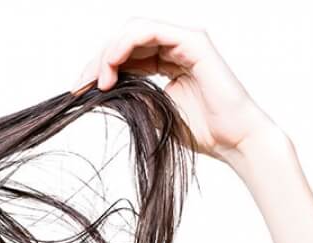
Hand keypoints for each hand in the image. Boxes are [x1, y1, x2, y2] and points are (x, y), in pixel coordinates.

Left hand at [69, 16, 282, 164]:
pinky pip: (150, 30)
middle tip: (80, 85)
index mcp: (167, 60)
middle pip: (124, 38)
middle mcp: (175, 46)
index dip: (98, 67)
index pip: (124, 53)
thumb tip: (99, 90)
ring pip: (133, 30)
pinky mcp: (194, 41)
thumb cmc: (203, 132)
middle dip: (98, 60)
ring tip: (99, 81)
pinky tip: (112, 67)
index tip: (78, 90)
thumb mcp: (154, 113)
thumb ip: (131, 96)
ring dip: (108, 53)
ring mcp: (185, 41)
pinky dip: (125, 45)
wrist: (234, 142)